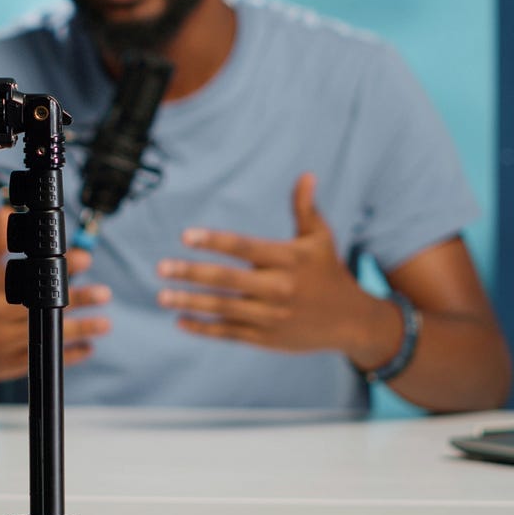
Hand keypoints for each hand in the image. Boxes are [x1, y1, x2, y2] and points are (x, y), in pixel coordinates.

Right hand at [0, 207, 110, 380]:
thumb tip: (8, 213)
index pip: (27, 275)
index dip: (56, 268)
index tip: (83, 260)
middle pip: (41, 307)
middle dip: (76, 300)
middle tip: (103, 292)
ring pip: (45, 336)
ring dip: (80, 330)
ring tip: (105, 323)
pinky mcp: (4, 367)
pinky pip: (41, 359)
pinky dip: (66, 355)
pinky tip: (87, 347)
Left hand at [156, 173, 376, 353]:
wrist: (351, 321)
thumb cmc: (329, 271)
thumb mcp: (321, 238)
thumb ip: (305, 208)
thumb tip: (306, 175)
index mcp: (288, 260)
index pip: (244, 247)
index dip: (214, 241)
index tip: (186, 236)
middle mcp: (279, 288)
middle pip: (228, 280)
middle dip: (191, 273)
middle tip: (162, 267)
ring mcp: (272, 316)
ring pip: (224, 308)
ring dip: (190, 302)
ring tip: (163, 295)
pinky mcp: (268, 339)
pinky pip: (230, 333)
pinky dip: (204, 328)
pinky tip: (181, 321)